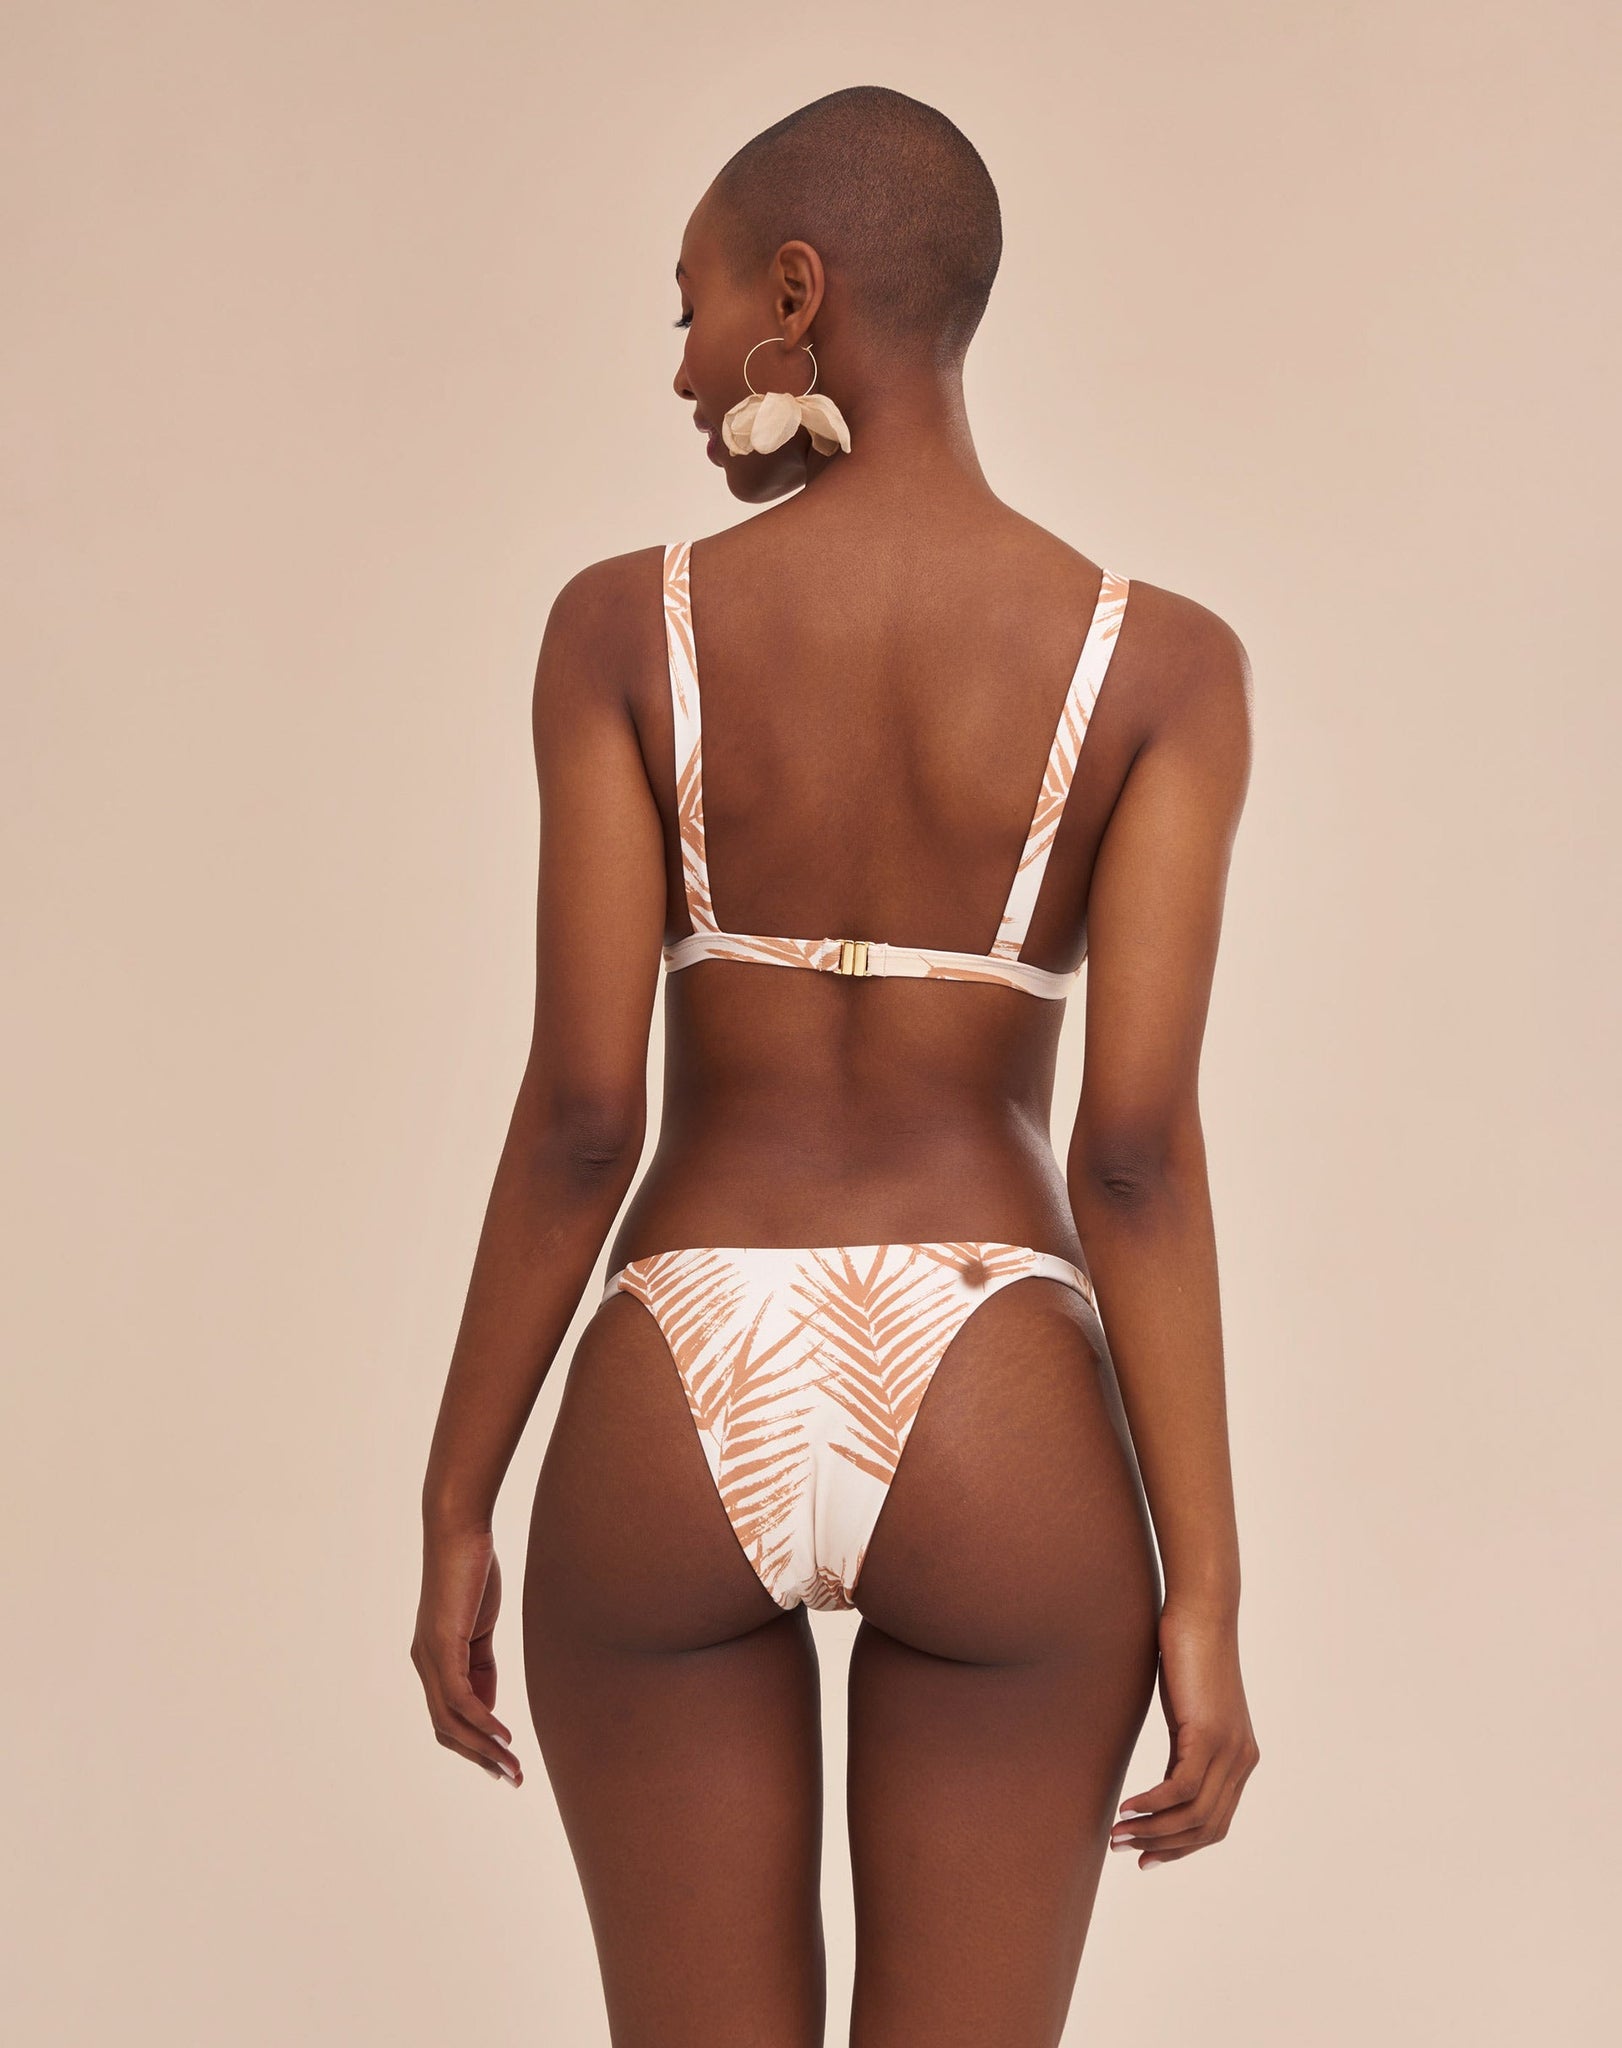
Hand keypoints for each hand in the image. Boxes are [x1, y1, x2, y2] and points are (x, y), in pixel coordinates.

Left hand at [410, 1524, 523, 1786]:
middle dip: (480, 1758)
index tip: (504, 1762)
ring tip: (513, 1767)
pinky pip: (459, 1698)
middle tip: (512, 1779)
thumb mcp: (479, 1625)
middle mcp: (424, 1664)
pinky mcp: (441, 1646)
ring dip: (483, 1749)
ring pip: (450, 1722)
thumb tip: (488, 1704)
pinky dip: (482, 1721)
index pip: (449, 1717)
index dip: (475, 1744)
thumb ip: (481, 1664)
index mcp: (434, 1659)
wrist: (459, 1530)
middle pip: (446, 1730)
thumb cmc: (472, 1569)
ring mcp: (430, 1657)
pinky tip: (503, 1735)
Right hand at [1109, 1602, 1257, 1866]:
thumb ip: (1186, 1751)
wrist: (1202, 1613)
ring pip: (1193, 1815)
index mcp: (1240, 1759)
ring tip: (1117, 1834)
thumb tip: (1168, 1785)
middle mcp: (1242, 1760)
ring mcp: (1229, 1750)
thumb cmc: (1189, 1655)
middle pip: (1206, 1829)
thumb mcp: (1188, 1714)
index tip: (1146, 1856)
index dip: (1180, 1848)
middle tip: (1123, 1849)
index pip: (1215, 1824)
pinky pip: (1181, 1788)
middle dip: (1163, 1846)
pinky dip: (1152, 1804)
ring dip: (1151, 1831)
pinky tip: (1126, 1806)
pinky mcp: (1208, 1734)